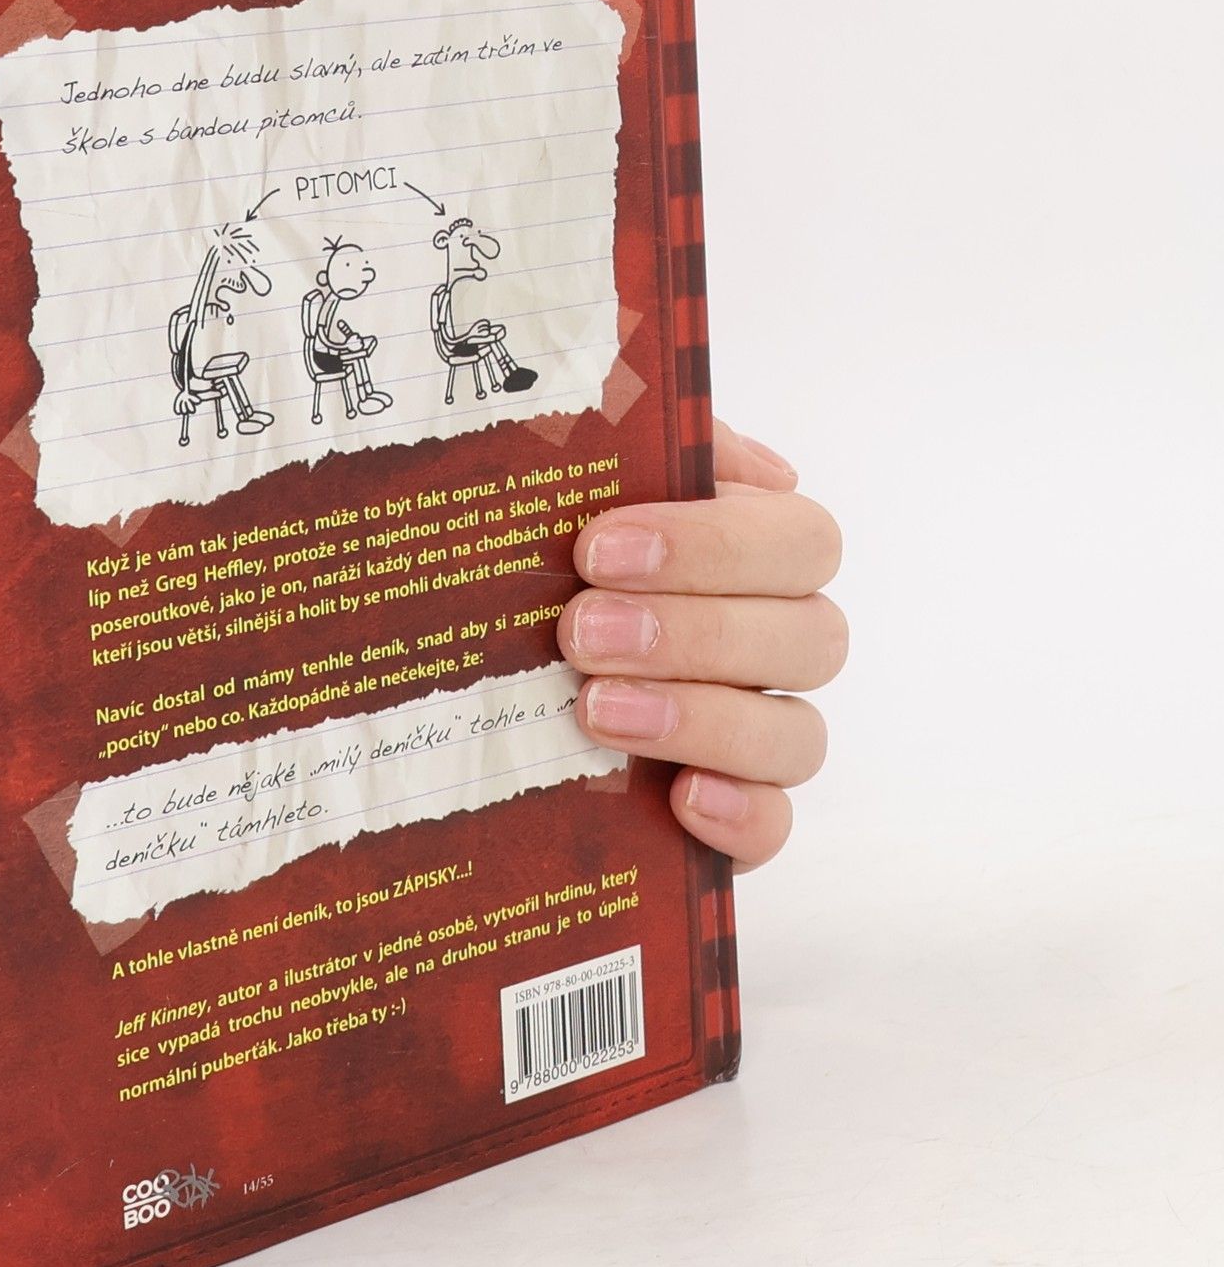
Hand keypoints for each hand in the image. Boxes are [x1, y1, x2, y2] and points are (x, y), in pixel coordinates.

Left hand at [557, 422, 844, 869]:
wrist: (455, 688)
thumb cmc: (527, 569)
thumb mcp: (560, 493)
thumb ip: (628, 445)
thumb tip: (706, 441)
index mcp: (753, 556)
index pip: (798, 540)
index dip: (712, 544)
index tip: (599, 545)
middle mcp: (772, 644)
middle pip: (810, 636)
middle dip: (693, 631)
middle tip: (580, 629)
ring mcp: (756, 736)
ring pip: (796, 735)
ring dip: (702, 717)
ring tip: (595, 708)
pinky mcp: (729, 817)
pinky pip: (774, 825)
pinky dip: (740, 814)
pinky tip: (680, 796)